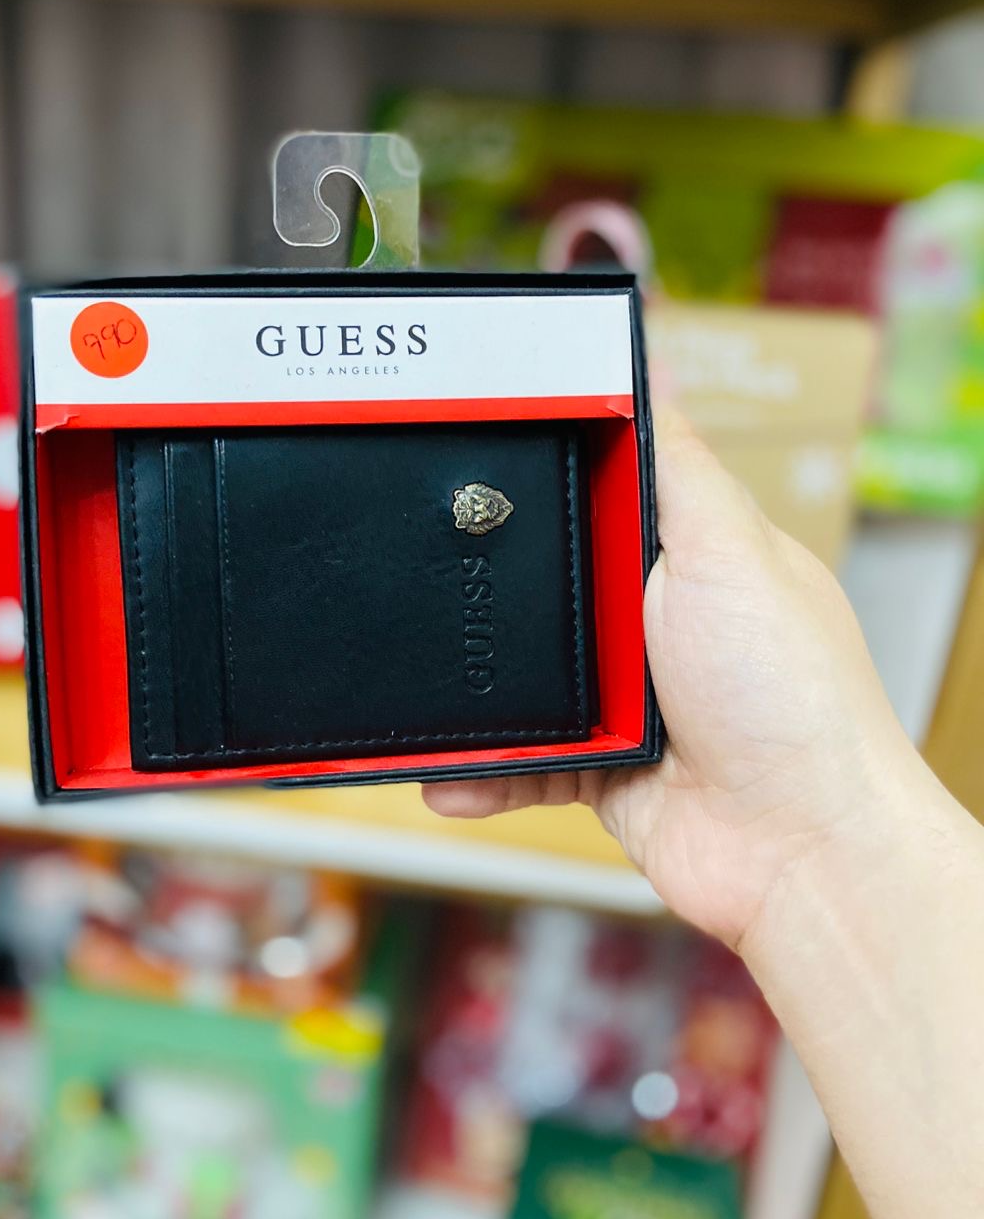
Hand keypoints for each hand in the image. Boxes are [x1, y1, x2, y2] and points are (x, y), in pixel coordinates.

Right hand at [425, 408, 923, 948]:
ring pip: (523, 681)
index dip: (543, 481)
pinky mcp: (601, 772)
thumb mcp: (731, 550)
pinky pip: (522, 763)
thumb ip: (679, 467)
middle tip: (425, 572)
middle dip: (492, 591)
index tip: (469, 456)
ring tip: (415, 685)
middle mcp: (656, 625)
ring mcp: (627, 702)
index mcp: (691, 557)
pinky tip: (445, 775)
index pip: (603, 497)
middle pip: (547, 589)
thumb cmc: (791, 697)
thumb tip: (649, 367)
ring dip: (476, 691)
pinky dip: (482, 772)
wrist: (803, 851)